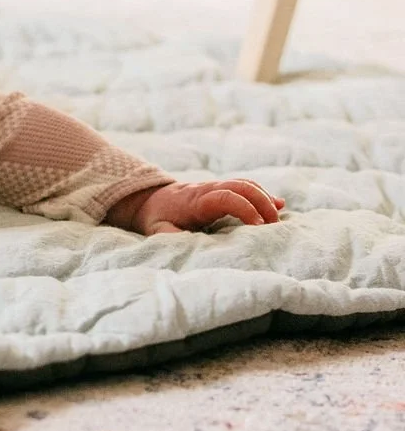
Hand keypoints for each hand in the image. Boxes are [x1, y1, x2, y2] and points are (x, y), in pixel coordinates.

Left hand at [106, 179, 284, 235]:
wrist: (152, 198)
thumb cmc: (157, 217)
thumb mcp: (157, 230)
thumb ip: (171, 237)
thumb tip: (188, 245)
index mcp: (197, 200)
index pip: (226, 197)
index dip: (244, 209)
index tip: (258, 227)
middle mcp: (210, 189)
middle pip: (242, 186)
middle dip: (262, 202)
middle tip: (274, 225)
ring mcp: (217, 187)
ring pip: (246, 184)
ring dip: (265, 198)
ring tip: (278, 219)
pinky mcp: (223, 190)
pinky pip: (246, 187)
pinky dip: (263, 195)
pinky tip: (279, 205)